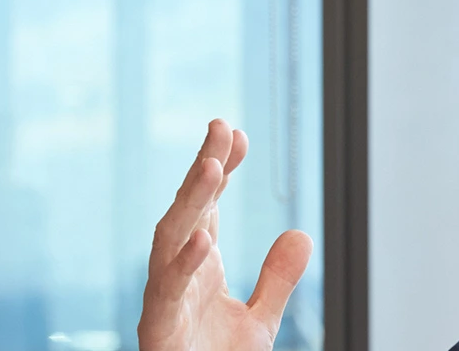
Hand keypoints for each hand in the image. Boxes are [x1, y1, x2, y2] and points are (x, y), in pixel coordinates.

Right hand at [138, 119, 313, 350]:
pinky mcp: (157, 331)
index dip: (218, 168)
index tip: (236, 132)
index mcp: (196, 269)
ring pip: (169, 240)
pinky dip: (182, 265)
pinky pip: (166, 293)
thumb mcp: (259, 322)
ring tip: (213, 167)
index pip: (207, 207)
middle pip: (186, 212)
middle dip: (202, 168)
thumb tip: (301, 232)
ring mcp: (163, 301)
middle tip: (221, 128)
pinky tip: (203, 238)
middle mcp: (174, 276)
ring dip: (190, 203)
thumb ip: (277, 279)